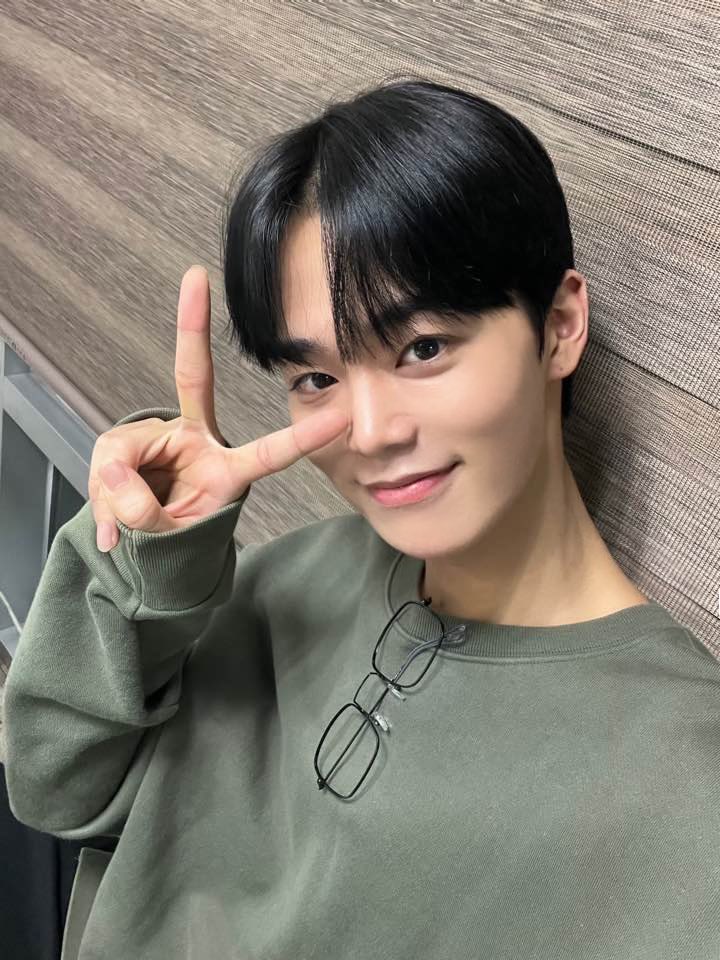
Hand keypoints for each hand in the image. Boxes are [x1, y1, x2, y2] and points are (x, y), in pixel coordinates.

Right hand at [89, 265, 346, 551]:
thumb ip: (143, 514)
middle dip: (192, 326)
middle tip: (194, 280)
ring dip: (115, 495)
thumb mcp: (164, 541)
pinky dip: (101, 494)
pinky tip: (108, 530)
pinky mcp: (131, 444)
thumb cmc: (168, 544)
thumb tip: (115, 473)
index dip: (303, 437)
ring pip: (125, 449)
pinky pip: (107, 458)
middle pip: (193, 379)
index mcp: (228, 471)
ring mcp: (165, 437)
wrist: (141, 552)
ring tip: (121, 532)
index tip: (342, 415)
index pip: (269, 452)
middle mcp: (199, 441)